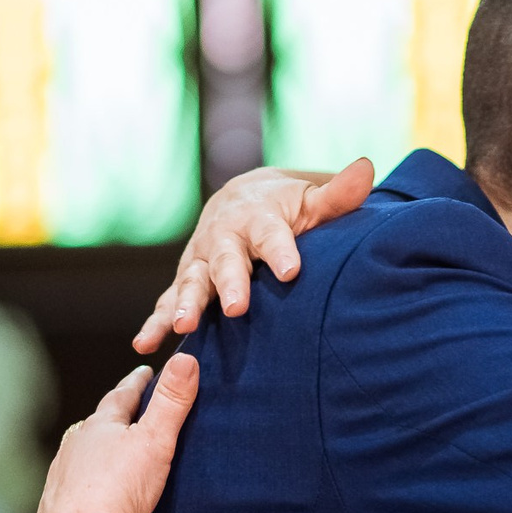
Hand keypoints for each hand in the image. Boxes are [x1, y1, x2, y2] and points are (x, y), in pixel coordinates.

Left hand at [36, 357, 200, 512]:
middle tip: (129, 408)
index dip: (137, 383)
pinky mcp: (54, 506)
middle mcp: (74, 446)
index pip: (121, 395)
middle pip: (97, 423)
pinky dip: (81, 480)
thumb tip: (187, 359)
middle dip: (113, 416)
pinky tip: (87, 488)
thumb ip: (172, 402)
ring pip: (79, 453)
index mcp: (99, 426)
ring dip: (94, 449)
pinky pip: (69, 485)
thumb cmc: (121, 487)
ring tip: (108, 450)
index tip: (145, 372)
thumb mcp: (155, 440)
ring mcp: (60, 476)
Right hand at [133, 160, 374, 350]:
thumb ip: (338, 195)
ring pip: (191, 282)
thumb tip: (366, 168)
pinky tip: (145, 344)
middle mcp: (224, 237)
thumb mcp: (312, 201)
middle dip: (229, 283)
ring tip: (182, 326)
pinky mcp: (188, 279)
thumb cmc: (287, 208)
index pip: (271, 234)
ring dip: (185, 303)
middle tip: (236, 307)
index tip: (291, 271)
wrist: (243, 199)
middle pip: (226, 261)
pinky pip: (166, 302)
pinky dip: (155, 322)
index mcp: (258, 217)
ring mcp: (201, 260)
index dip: (280, 251)